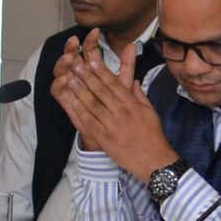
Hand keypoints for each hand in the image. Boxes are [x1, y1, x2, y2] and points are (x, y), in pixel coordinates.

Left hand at [50, 34, 175, 180]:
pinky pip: (87, 121)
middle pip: (100, 90)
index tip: (91, 59)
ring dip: (78, 90)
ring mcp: (110, 124)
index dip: (101, 71)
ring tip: (68, 77)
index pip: (114, 83)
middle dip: (86, 75)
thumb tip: (133, 81)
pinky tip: (70, 100)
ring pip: (91, 104)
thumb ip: (139, 95)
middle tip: (74, 63)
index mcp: (131, 104)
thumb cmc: (152, 135)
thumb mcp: (149, 111)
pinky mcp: (103, 137)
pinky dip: (78, 110)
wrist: (153, 160)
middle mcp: (120, 111)